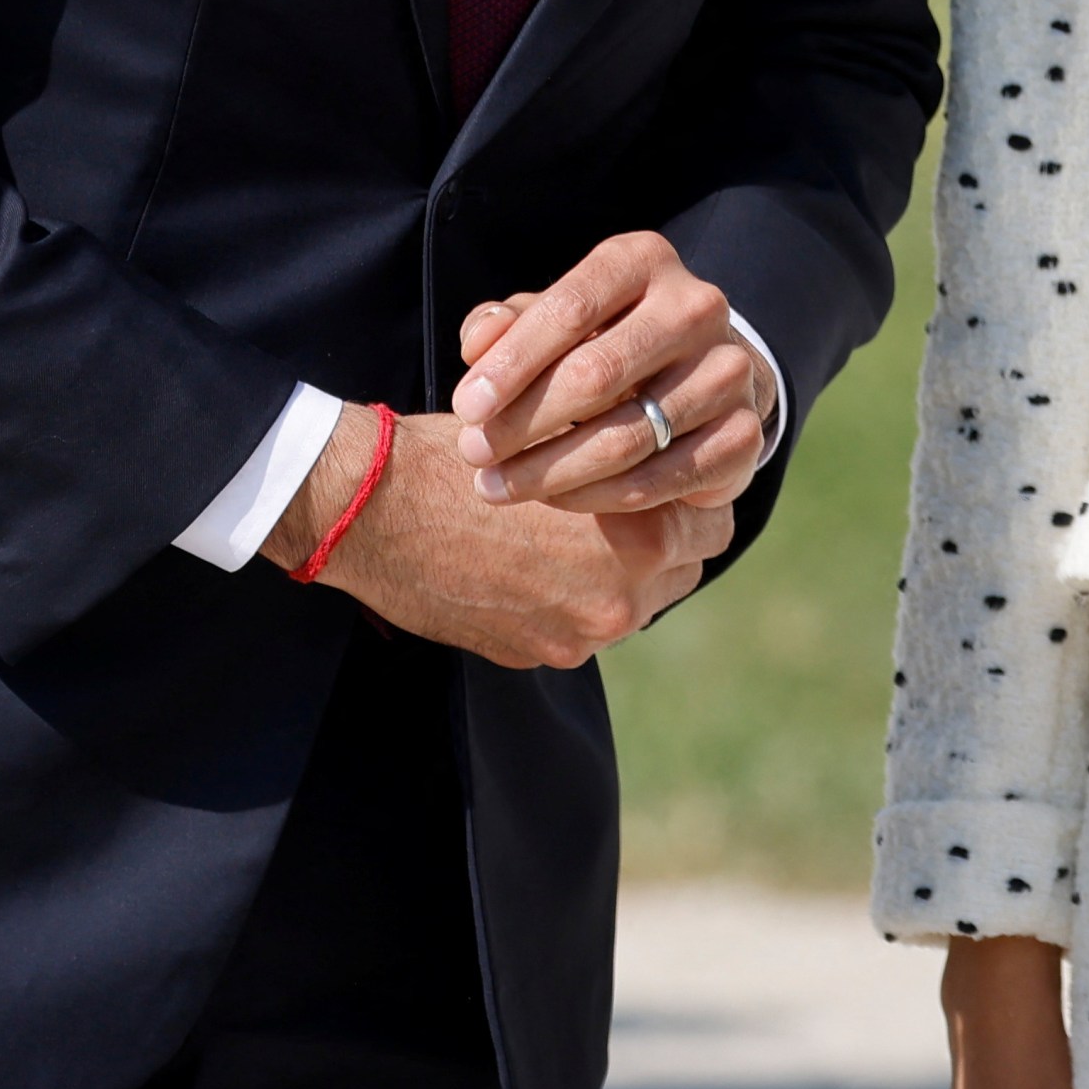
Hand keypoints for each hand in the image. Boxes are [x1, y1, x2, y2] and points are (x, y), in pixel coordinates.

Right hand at [266, 409, 729, 667]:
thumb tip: (670, 450)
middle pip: (680, 573)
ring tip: (571, 534)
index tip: (670, 481)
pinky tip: (529, 563)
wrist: (374, 510)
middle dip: (663, 542)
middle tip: (628, 508)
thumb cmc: (470, 452)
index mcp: (641, 539)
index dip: (693, 500)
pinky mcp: (530, 655)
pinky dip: (565, 600)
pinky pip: (576, 628)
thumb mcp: (566, 434)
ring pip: (632, 606)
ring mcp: (573, 637)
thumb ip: (627, 458)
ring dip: (615, 575)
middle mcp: (618, 600)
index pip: (713, 526)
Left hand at [447, 230, 772, 513]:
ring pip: (626, 435)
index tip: (465, 407)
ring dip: (549, 470)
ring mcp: (730, 370)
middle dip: (522, 421)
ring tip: (495, 486)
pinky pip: (659, 479)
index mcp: (645, 260)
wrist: (696, 376)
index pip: (571, 308)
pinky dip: (597, 497)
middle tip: (473, 453)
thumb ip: (506, 325)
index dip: (512, 362)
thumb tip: (477, 343)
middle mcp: (698, 306)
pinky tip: (554, 500)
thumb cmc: (599, 339)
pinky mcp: (745, 434)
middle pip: (597, 373)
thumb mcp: (551, 319)